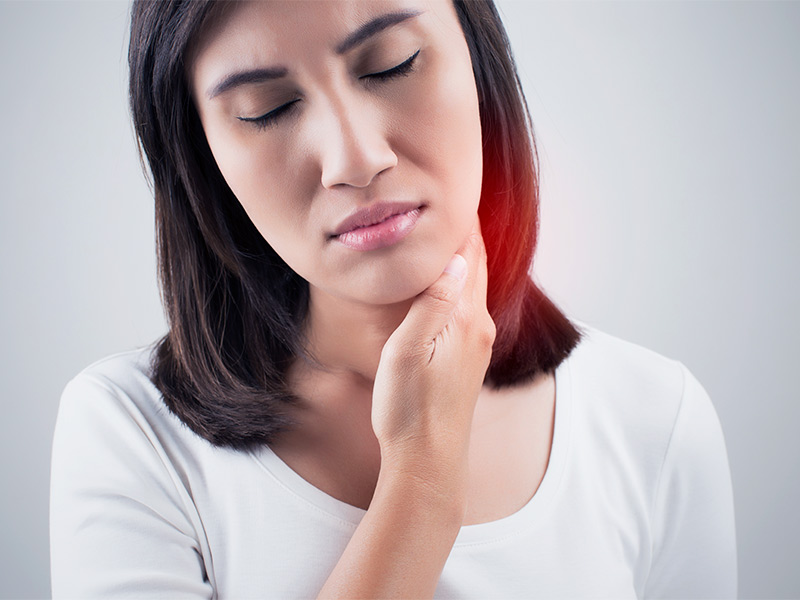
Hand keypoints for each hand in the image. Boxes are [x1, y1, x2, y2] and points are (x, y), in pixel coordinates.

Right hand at [371, 217, 495, 467]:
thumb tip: (457, 259)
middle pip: (478, 269)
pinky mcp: (467, 361)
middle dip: (468, 235)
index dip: (463, 224)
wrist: (427, 460)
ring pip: (474, 288)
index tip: (455, 192)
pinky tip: (449, 284)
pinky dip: (462, 284)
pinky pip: (469, 307)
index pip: (471, 257)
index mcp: (466, 319)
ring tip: (450, 233)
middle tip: (452, 202)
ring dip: (466, 259)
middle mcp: (478, 328)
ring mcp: (476, 346)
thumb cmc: (409, 407)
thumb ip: (433, 302)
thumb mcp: (410, 349)